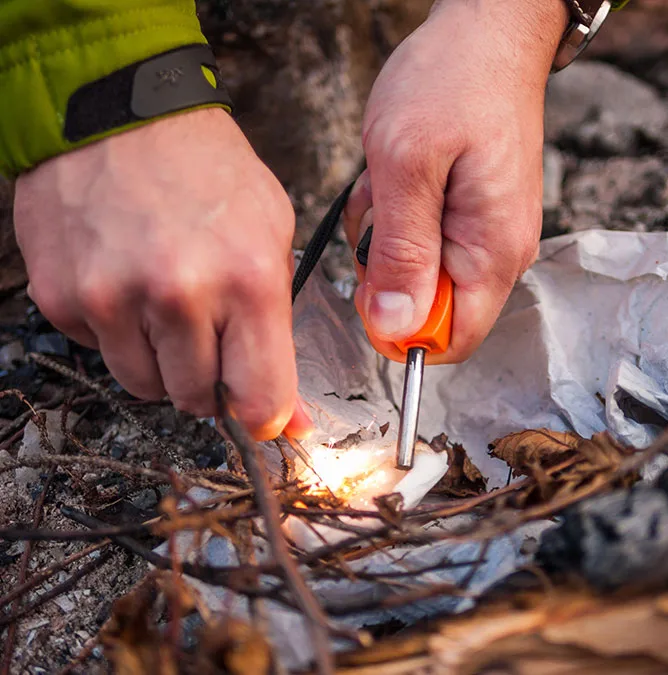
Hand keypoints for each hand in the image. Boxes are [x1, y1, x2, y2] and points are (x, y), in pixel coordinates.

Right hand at [14, 108, 312, 440]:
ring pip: (145, 385)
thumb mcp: (273, 232)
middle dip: (212, 380)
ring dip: (163, 361)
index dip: (264, 415)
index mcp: (248, 278)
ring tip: (168, 305)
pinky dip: (118, 333)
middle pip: (198, 400)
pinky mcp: (63, 297)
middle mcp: (179, 294)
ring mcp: (113, 298)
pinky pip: (99, 352)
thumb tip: (286, 419)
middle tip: (211, 334)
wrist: (120, 113)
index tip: (262, 413)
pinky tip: (128, 284)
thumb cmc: (208, 171)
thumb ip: (280, 328)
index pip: (260, 397)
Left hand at [344, 0, 566, 363]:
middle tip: (381, 208)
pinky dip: (397, 215)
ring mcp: (488, 235)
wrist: (487, 35)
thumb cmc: (452, 83)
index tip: (370, 280)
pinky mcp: (472, 216)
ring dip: (387, 236)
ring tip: (391, 181)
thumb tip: (395, 328)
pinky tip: (399, 176)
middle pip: (430, 309)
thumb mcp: (407, 165)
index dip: (400, 328)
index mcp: (492, 253)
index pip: (452, 341)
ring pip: (419, 274)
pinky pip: (422, 242)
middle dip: (387, 269)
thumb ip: (402, 253)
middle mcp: (500, 254)